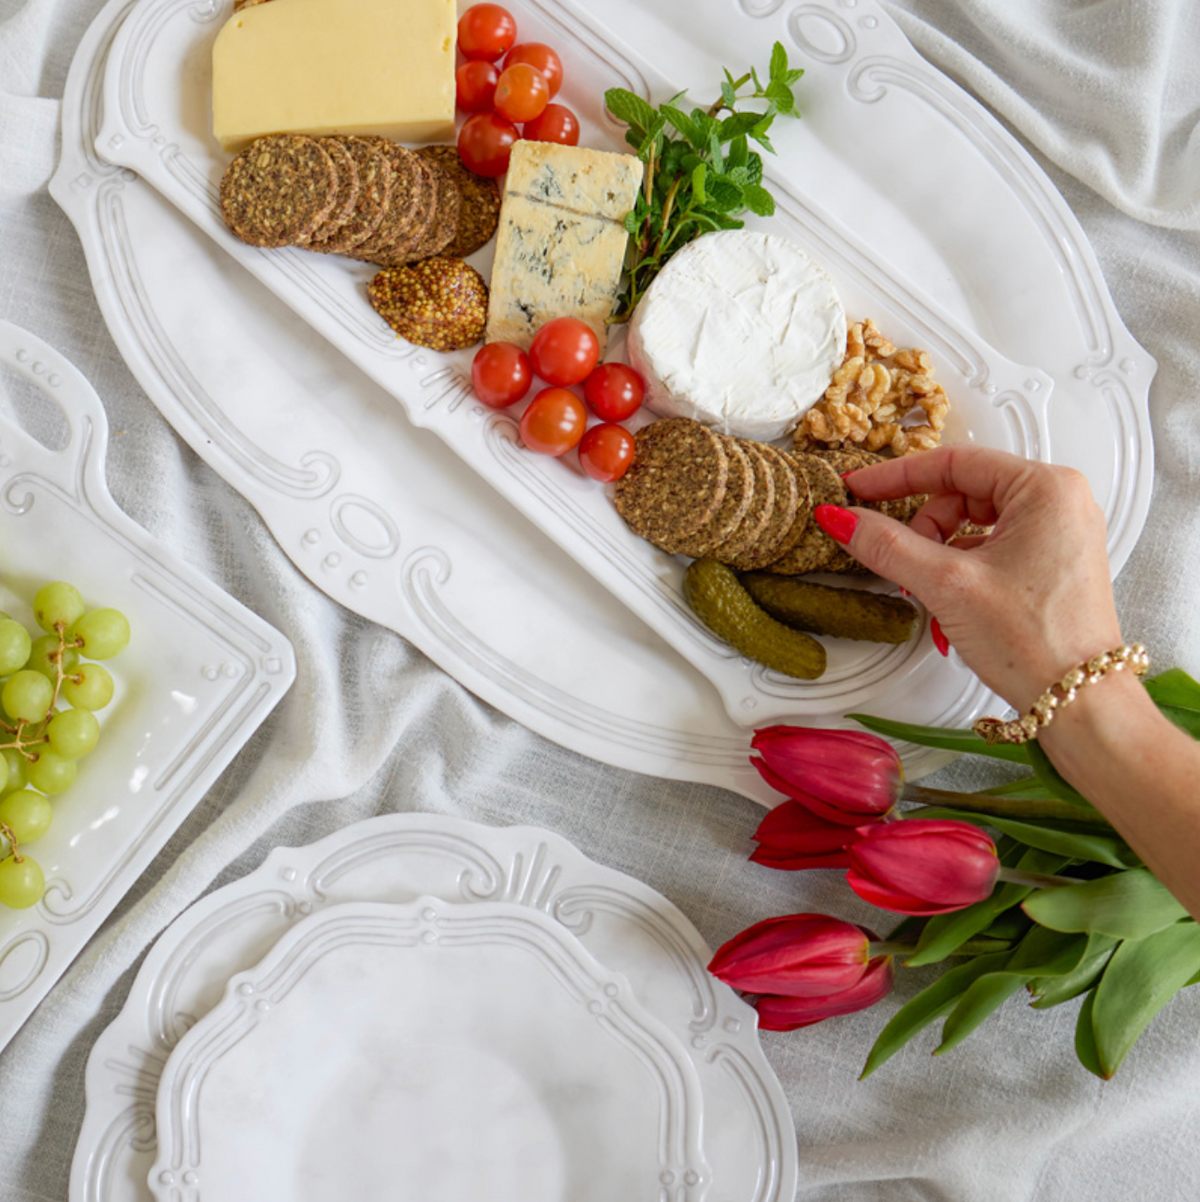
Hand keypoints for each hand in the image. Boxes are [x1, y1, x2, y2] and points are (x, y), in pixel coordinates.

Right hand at [822, 445, 1121, 710]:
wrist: (1079, 703)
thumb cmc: (1037, 642)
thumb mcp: (947, 584)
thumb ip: (888, 545)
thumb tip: (842, 518)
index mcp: (1047, 489)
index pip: (954, 462)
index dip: (896, 477)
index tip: (857, 489)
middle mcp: (1061, 503)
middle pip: (963, 493)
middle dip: (924, 529)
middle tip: (902, 562)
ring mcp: (1059, 534)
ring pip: (974, 522)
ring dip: (939, 553)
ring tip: (931, 591)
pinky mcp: (1052, 564)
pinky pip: (991, 547)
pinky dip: (961, 569)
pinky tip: (950, 602)